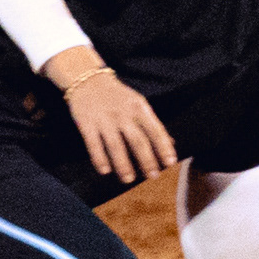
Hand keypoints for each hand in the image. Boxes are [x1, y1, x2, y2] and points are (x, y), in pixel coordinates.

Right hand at [43, 47, 175, 182]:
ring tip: (129, 179)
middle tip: (153, 176)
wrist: (87, 79)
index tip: (170, 163)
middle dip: (147, 160)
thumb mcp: (138, 104)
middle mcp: (123, 114)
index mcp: (139, 108)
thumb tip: (171, 144)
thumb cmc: (118, 96)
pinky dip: (99, 158)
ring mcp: (104, 119)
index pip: (155, 130)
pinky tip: (105, 171)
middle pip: (138, 140)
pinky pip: (94, 144)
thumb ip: (153, 124)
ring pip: (116, 145)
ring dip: (123, 164)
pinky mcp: (86, 123)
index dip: (164, 147)